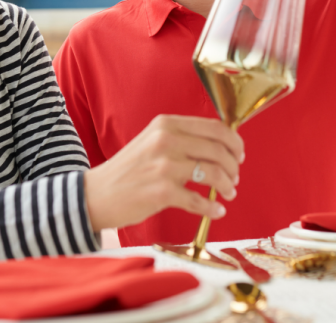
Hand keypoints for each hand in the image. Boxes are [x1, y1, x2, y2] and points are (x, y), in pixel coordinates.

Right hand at [83, 114, 243, 231]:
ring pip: (214, 173)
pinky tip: (216, 211)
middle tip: (234, 179)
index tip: (239, 155)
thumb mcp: (152, 140)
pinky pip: (199, 201)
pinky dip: (212, 208)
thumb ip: (182, 138)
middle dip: (234, 167)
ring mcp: (164, 166)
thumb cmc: (129, 169)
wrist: (96, 194)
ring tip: (227, 194)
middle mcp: (166, 140)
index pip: (215, 127)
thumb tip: (222, 147)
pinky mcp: (161, 192)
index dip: (234, 142)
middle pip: (219, 150)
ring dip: (227, 186)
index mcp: (167, 123)